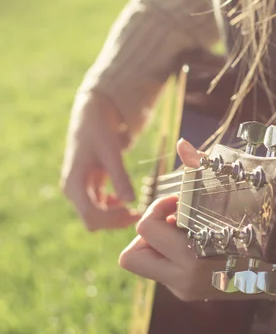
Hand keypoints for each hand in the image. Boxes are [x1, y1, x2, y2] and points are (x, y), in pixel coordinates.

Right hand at [61, 90, 140, 230]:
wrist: (92, 115)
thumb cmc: (99, 130)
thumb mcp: (111, 151)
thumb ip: (120, 176)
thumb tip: (130, 200)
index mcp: (74, 183)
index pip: (91, 216)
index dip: (113, 220)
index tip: (134, 213)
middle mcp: (73, 190)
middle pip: (93, 220)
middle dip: (115, 221)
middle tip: (140, 215)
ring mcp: (80, 189)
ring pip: (97, 215)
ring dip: (115, 216)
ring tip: (137, 209)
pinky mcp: (88, 186)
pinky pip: (100, 206)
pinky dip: (113, 207)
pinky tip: (127, 199)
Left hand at [119, 140, 275, 302]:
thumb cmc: (260, 226)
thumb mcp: (234, 195)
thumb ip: (202, 168)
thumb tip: (182, 145)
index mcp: (192, 257)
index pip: (145, 230)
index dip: (157, 208)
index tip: (179, 200)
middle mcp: (183, 279)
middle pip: (130, 258)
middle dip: (146, 233)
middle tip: (172, 218)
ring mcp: (184, 289)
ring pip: (144, 264)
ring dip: (156, 243)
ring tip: (185, 228)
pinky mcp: (188, 292)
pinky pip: (162, 268)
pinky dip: (170, 251)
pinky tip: (195, 239)